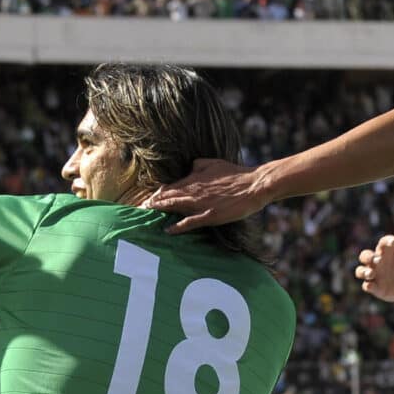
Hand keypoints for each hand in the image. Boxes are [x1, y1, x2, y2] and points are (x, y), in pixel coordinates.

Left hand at [145, 157, 269, 232]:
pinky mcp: (210, 216)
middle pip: (167, 197)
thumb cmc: (235, 174)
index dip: (157, 194)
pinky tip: (168, 230)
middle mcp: (194, 191)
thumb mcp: (214, 163)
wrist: (253, 184)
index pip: (169, 187)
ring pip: (174, 207)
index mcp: (194, 179)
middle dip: (153, 203)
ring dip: (160, 212)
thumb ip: (198, 165)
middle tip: (140, 209)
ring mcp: (201, 204)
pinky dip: (178, 226)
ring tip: (147, 216)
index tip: (147, 199)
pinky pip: (190, 222)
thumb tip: (188, 166)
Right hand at [356, 231, 393, 302]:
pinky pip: (367, 286)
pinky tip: (371, 286)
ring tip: (372, 273)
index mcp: (387, 251)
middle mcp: (377, 262)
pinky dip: (368, 286)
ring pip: (361, 270)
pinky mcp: (375, 288)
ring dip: (364, 271)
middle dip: (368, 257)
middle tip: (378, 259)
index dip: (387, 241)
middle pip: (365, 255)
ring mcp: (375, 275)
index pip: (383, 243)